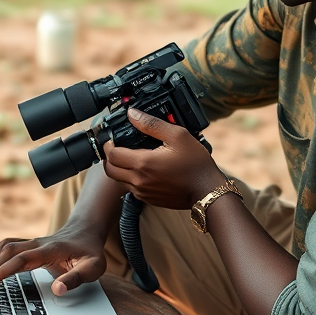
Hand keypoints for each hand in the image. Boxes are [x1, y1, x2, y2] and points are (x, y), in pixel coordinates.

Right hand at [0, 225, 107, 296]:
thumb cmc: (90, 251)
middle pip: (6, 252)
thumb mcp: (92, 267)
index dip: (2, 272)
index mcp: (49, 250)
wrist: (87, 232)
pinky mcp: (28, 244)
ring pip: (3, 247)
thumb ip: (76, 279)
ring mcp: (31, 242)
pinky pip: (5, 246)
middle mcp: (36, 243)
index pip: (19, 260)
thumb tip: (57, 290)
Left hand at [103, 108, 225, 208]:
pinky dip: (131, 178)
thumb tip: (132, 114)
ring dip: (119, 168)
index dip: (108, 144)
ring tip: (129, 156)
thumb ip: (151, 124)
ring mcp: (143, 192)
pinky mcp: (148, 199)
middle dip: (109, 157)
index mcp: (143, 163)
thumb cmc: (195, 164)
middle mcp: (139, 180)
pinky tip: (143, 169)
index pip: (112, 155)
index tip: (111, 138)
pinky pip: (131, 188)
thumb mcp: (177, 135)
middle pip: (110, 170)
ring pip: (119, 180)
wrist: (207, 191)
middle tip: (116, 147)